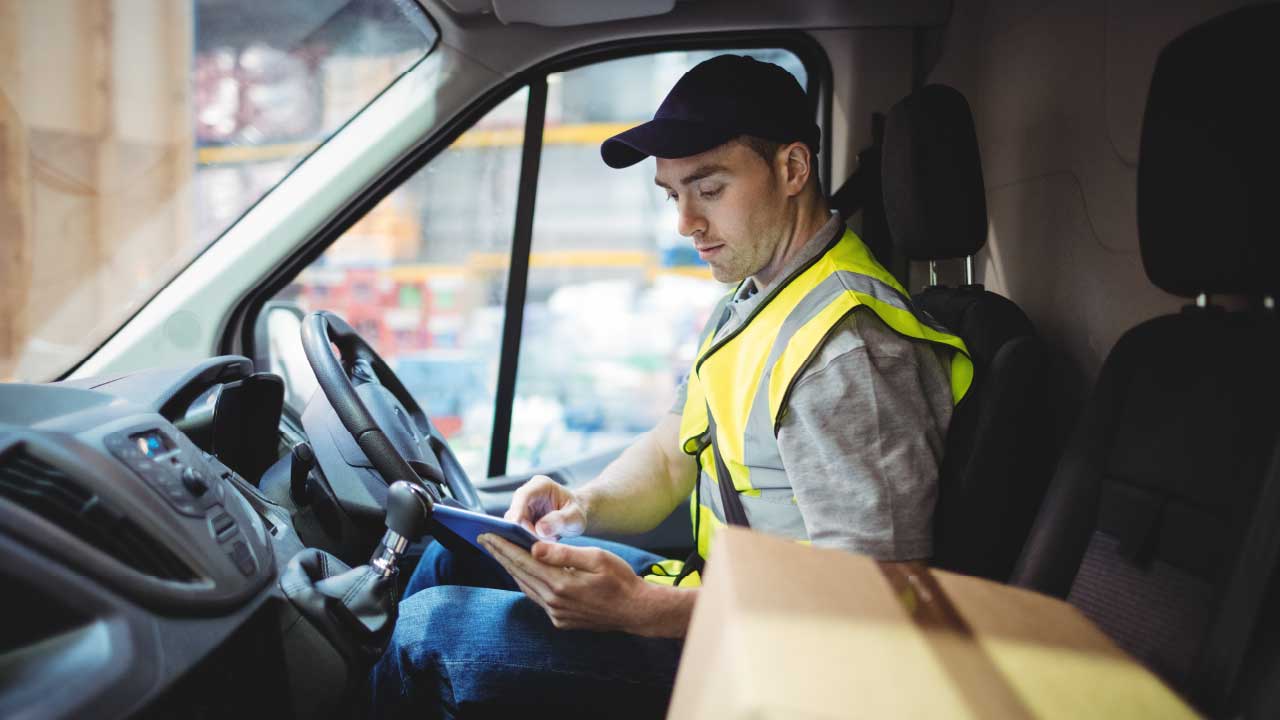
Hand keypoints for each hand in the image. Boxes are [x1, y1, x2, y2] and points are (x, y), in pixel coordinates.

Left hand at [478, 534, 688, 635]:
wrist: (636, 610)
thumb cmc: (620, 579)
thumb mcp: (596, 557)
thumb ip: (563, 553)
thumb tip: (534, 548)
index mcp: (561, 583)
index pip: (523, 561)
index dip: (503, 547)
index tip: (487, 534)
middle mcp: (554, 601)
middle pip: (519, 574)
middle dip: (500, 555)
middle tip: (484, 540)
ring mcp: (557, 613)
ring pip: (525, 588)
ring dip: (511, 569)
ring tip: (499, 553)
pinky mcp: (561, 620)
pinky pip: (537, 598)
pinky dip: (526, 583)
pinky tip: (523, 573)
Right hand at [503, 474, 586, 539]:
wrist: (573, 518)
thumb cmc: (576, 514)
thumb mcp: (576, 517)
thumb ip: (561, 521)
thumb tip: (540, 529)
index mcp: (541, 485)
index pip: (523, 496)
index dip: (517, 511)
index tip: (516, 528)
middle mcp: (526, 494)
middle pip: (514, 512)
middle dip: (521, 531)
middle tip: (537, 544)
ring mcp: (520, 508)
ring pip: (512, 525)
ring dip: (523, 538)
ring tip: (542, 545)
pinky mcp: (519, 521)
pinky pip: (514, 532)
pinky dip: (523, 541)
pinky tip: (535, 548)